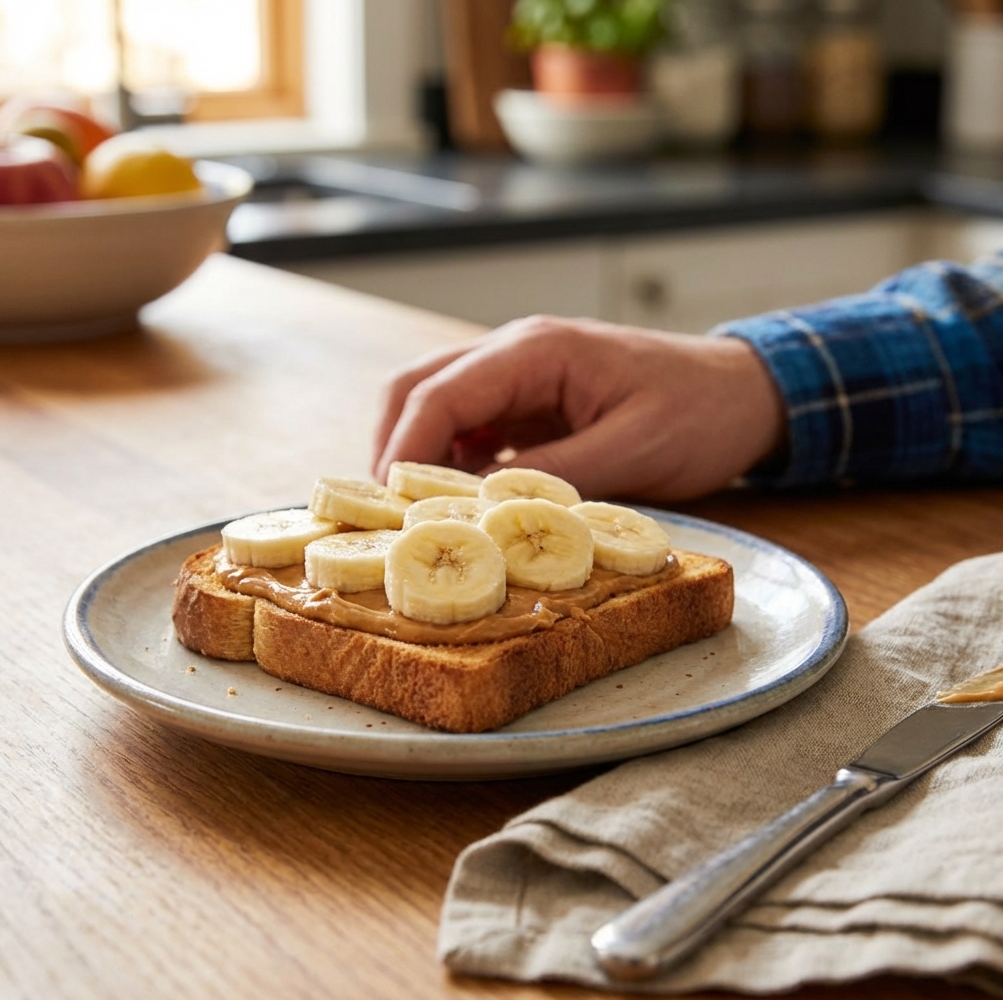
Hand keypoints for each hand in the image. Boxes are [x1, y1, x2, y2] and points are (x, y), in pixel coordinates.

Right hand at [373, 315, 785, 501]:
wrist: (743, 393)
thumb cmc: (700, 412)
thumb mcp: (634, 449)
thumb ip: (558, 475)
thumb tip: (484, 508)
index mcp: (536, 351)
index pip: (441, 393)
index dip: (404, 450)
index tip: (386, 506)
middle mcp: (515, 355)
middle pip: (419, 390)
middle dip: (393, 449)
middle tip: (386, 514)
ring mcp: (520, 379)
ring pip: (438, 409)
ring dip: (418, 460)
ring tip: (414, 518)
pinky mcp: (531, 407)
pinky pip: (472, 432)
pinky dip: (452, 467)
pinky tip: (459, 507)